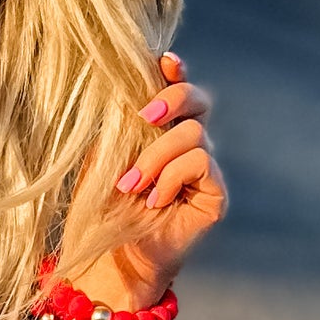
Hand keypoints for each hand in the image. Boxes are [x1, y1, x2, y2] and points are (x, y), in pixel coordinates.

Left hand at [57, 53, 227, 311]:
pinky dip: (173, 177)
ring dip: (157, 157)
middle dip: (172, 99)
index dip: (176, 72)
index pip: (178, 90)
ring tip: (131, 185)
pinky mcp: (216, 196)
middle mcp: (190, 146)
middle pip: (199, 100)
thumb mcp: (106, 156)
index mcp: (164, 131)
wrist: (110, 258)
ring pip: (195, 134)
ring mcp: (206, 171)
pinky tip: (154, 200)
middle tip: (143, 118)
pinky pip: (202, 163)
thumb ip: (121, 122)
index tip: (164, 61)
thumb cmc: (103, 208)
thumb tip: (126, 83)